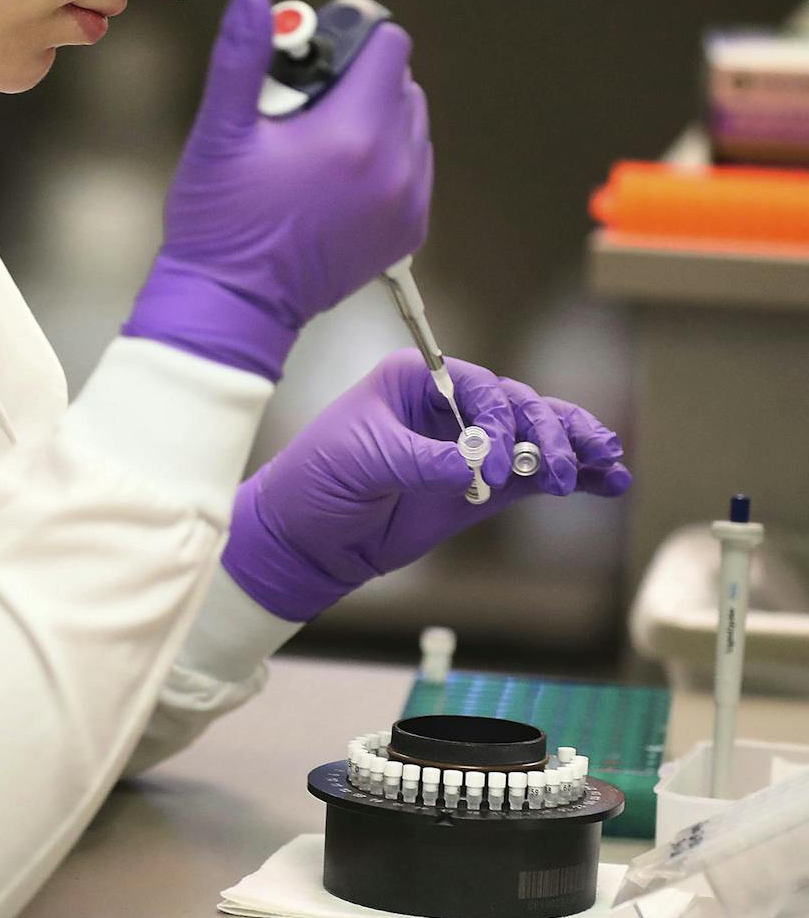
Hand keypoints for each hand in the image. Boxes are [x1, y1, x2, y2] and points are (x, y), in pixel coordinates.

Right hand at [123, 0, 432, 380]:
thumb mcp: (219, 134)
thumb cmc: (221, 225)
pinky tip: (332, 179)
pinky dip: (382, 161)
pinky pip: (412, 169)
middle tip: (300, 112)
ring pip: (410, 125)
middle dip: (355, 82)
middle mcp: (393, 167)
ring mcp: (406, 203)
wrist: (234, 305)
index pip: (388, 46)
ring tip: (314, 149)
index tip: (310, 59)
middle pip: (400, 83)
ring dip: (372, 120)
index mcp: (353, 135)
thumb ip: (241, 58)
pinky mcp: (407, 231)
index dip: (349, 39)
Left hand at [221, 350, 632, 620]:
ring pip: (535, 437)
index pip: (479, 384)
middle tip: (559, 472)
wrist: (307, 537)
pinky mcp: (481, 486)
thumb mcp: (363, 460)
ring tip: (610, 465)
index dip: (498, 419)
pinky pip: (531, 475)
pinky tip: (606, 480)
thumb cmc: (318, 482)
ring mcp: (470, 446)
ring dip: (574, 449)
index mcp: (416, 380)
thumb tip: (477, 468)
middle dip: (548, 434)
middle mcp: (449, 405)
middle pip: (519, 406)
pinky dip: (569, 477)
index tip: (492, 466)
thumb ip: (422, 460)